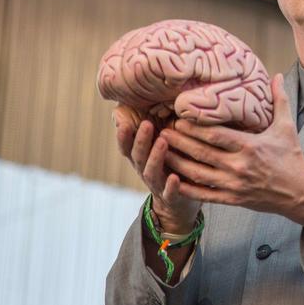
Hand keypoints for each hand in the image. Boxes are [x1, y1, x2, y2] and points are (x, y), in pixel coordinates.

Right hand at [113, 105, 200, 233]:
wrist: (180, 206)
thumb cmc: (173, 166)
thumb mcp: (162, 147)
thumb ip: (157, 128)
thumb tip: (154, 98)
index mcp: (141, 158)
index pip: (127, 146)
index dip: (123, 135)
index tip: (122, 121)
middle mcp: (145, 170)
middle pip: (138, 156)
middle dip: (141, 140)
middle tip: (146, 124)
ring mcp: (157, 185)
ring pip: (151, 171)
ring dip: (155, 156)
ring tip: (162, 142)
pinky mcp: (172, 198)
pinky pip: (170, 193)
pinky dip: (171, 186)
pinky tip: (174, 177)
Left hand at [160, 74, 303, 239]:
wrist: (300, 192)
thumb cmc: (292, 157)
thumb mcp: (287, 126)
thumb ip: (279, 100)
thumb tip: (275, 75)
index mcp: (250, 147)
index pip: (216, 135)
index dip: (195, 127)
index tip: (178, 117)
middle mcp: (239, 166)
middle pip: (202, 152)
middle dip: (180, 142)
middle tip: (162, 130)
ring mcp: (234, 185)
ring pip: (198, 173)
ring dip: (178, 162)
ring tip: (161, 151)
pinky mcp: (232, 199)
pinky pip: (204, 194)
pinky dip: (186, 188)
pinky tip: (172, 178)